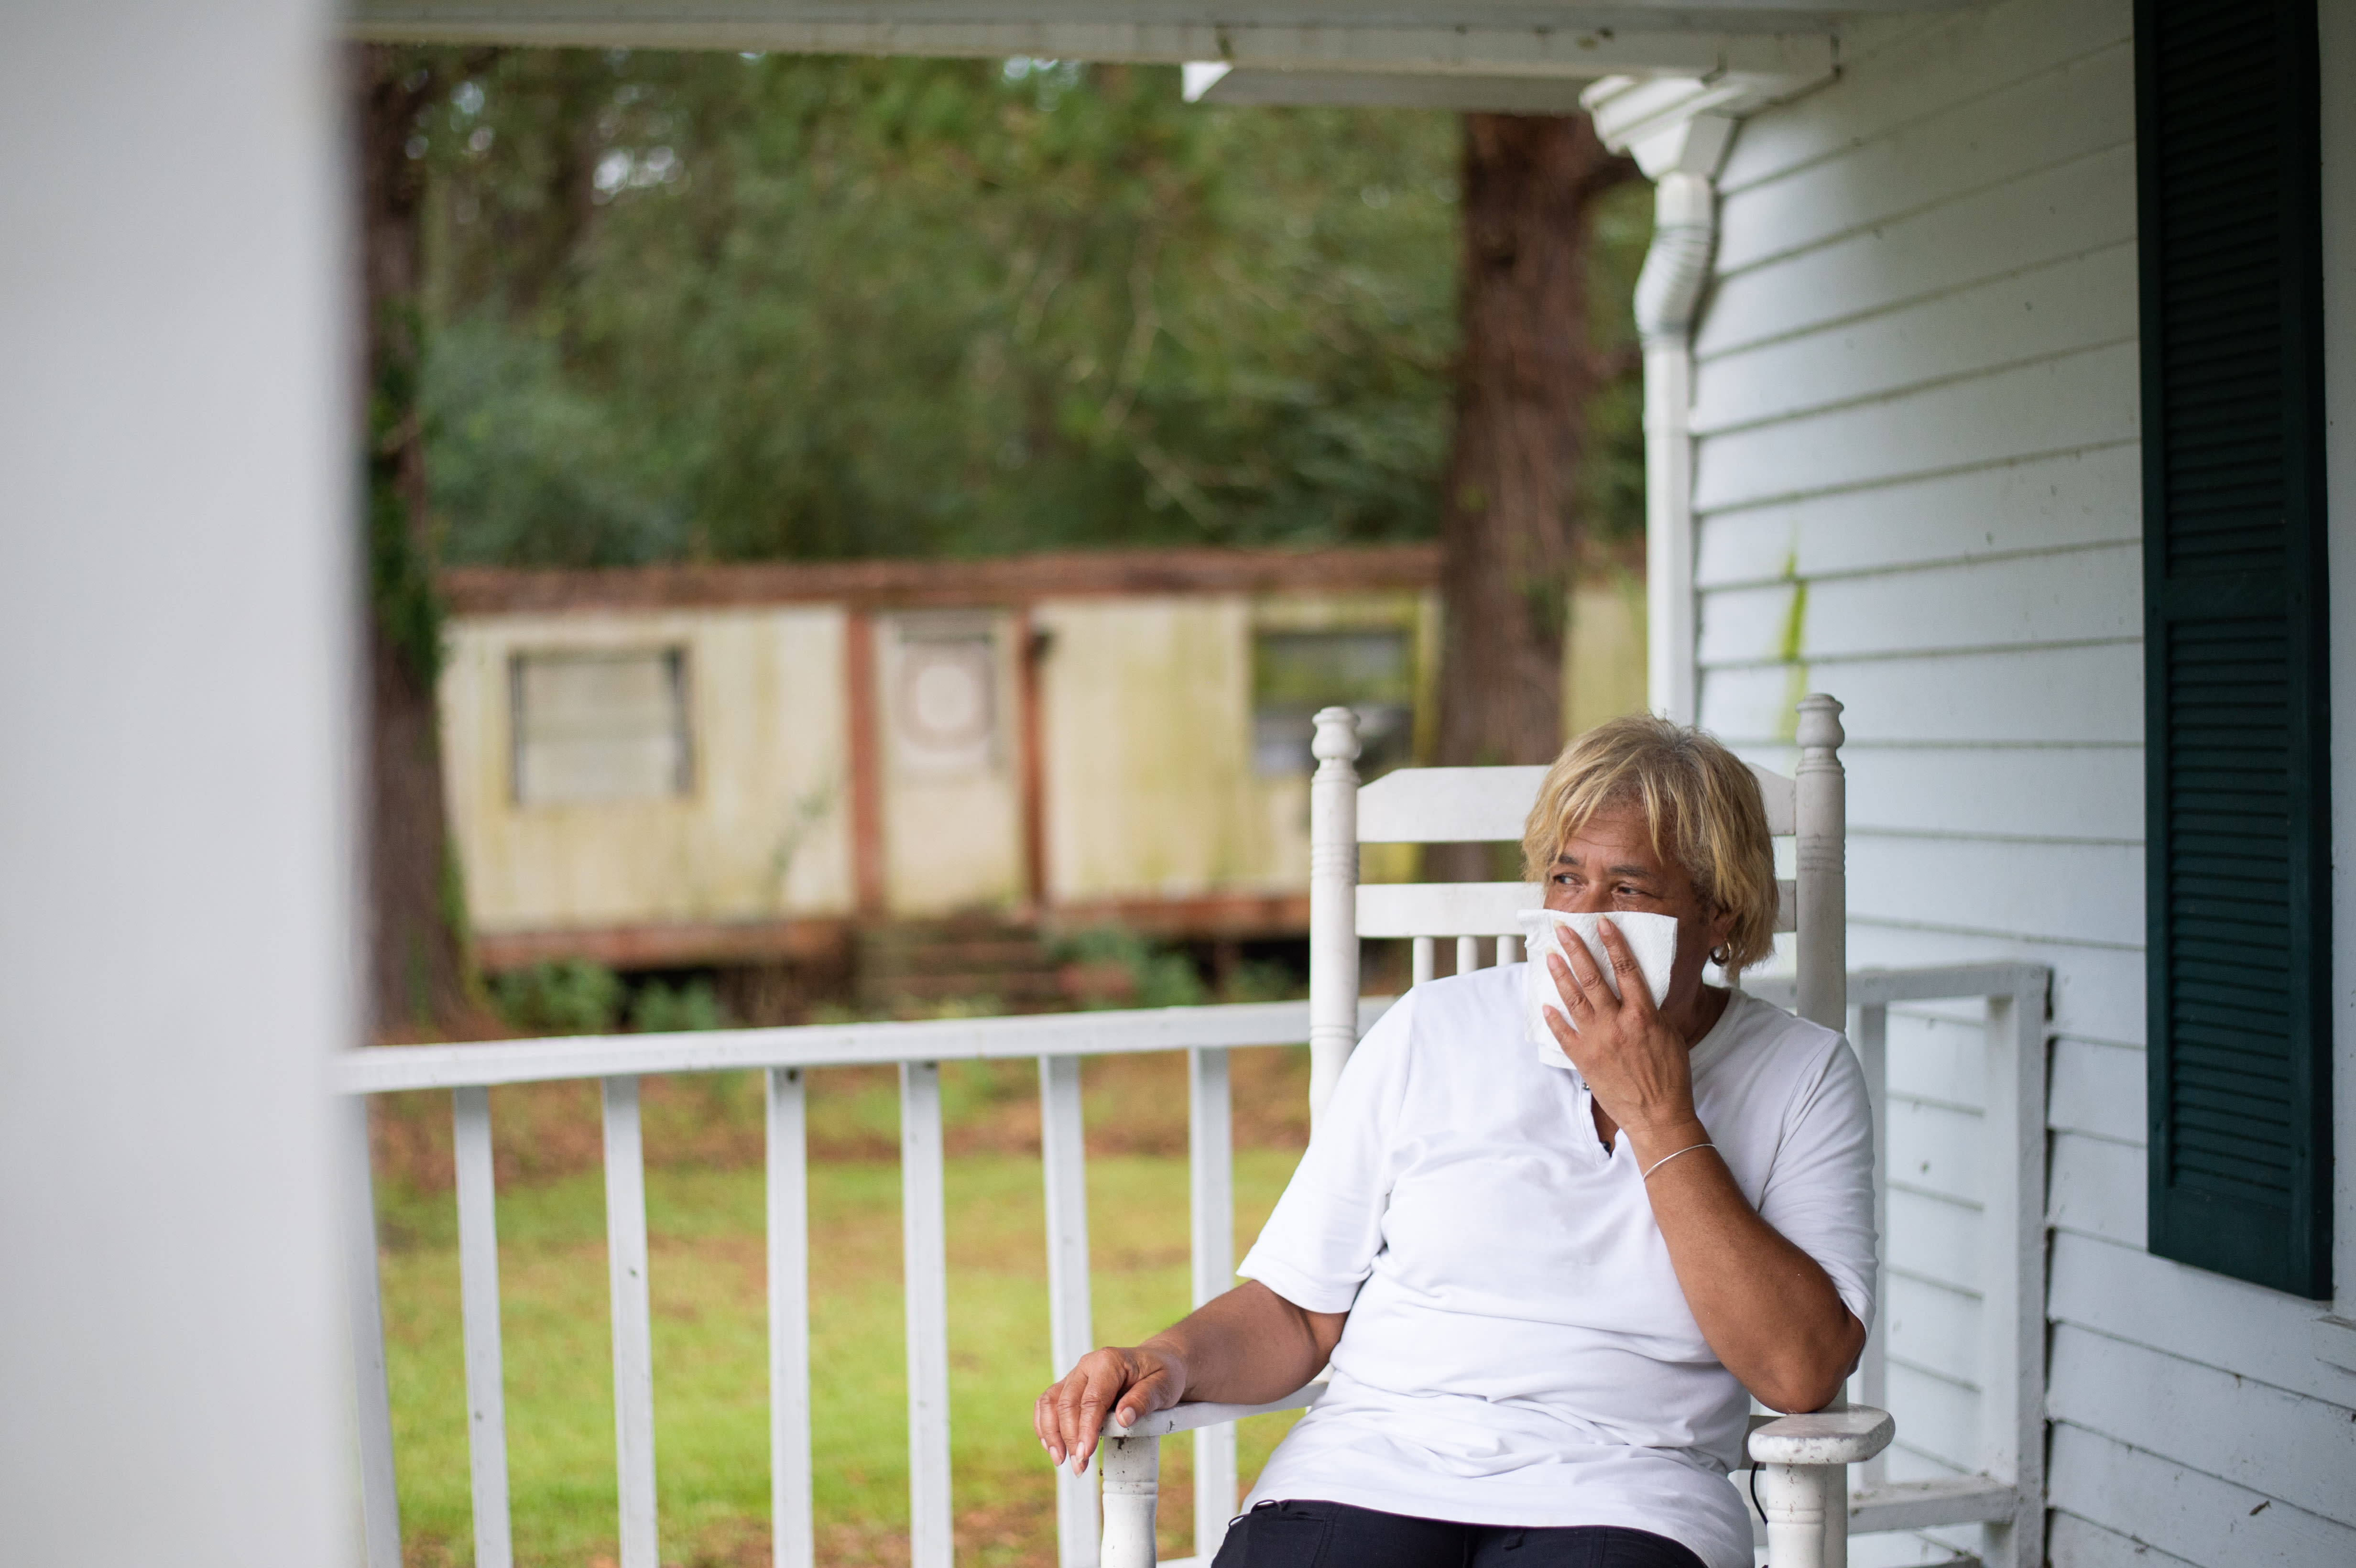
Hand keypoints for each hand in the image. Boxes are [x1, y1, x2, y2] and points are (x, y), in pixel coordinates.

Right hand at [1034, 1344, 1184, 1474]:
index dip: (1086, 1429)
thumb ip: (1144, 1400)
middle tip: (1079, 1466)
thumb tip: (1124, 1419)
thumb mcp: (1164, 1386)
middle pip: (1067, 1403)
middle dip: (1069, 1438)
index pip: (1092, 1399)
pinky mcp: (1070, 1387)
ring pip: (1051, 1403)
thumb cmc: (1162, 1376)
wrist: (1157, 1364)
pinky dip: (1045, 1426)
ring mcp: (1076, 1376)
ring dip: (1052, 1434)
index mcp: (1109, 1362)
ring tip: (1061, 1461)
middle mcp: (1087, 1366)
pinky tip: (1053, 1447)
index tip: (1085, 1454)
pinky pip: (1048, 1404)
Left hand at [1542, 917, 1703, 1150]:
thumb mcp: (1670, 1035)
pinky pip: (1563, 1034)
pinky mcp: (1584, 1060)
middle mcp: (1618, 1023)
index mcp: (1644, 1015)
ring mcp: (1598, 1041)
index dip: (1613, 943)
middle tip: (1562, 930)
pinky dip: (1553, 1018)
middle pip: (1592, 977)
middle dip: (1576, 950)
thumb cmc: (1671, 1077)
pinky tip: (1545, 1004)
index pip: (1626, 968)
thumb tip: (1640, 990)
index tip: (1602, 923)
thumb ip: (1652, 1011)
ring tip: (1550, 957)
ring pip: (1574, 1000)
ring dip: (1560, 975)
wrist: (1658, 1116)